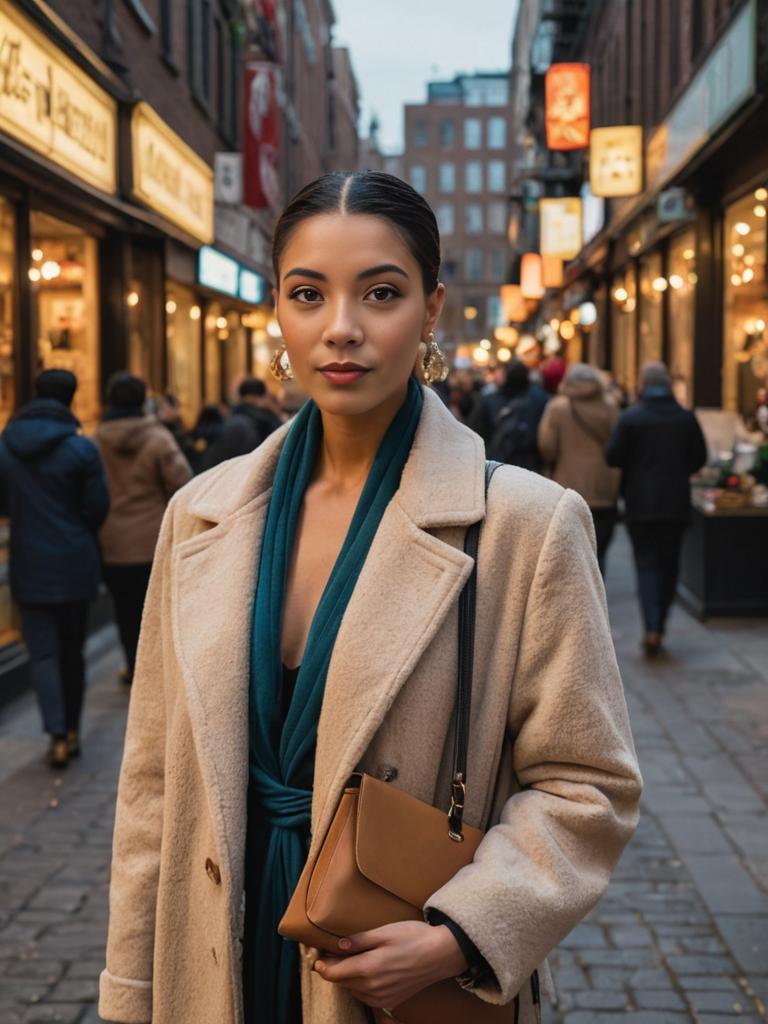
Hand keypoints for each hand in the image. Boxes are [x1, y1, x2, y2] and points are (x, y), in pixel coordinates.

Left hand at [314, 920, 467, 1009]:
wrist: (440, 954)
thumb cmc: (413, 937)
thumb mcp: (384, 932)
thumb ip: (359, 941)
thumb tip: (338, 946)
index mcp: (368, 968)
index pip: (334, 973)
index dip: (323, 966)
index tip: (317, 958)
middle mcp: (372, 987)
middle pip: (342, 982)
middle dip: (334, 970)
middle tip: (332, 954)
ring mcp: (382, 997)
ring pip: (354, 990)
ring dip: (348, 978)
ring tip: (350, 961)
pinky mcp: (390, 1002)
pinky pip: (366, 997)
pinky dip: (361, 986)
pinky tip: (367, 973)